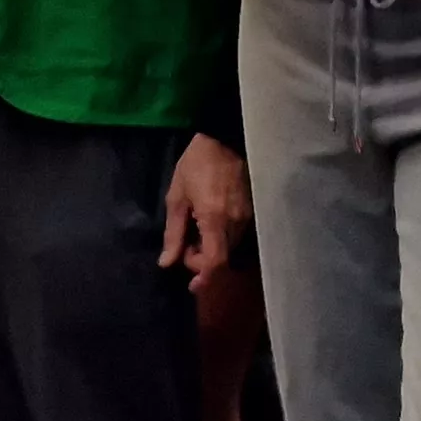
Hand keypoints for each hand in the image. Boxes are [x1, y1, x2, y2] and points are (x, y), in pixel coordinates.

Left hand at [158, 132, 251, 292]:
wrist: (225, 137)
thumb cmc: (196, 165)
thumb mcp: (177, 197)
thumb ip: (173, 233)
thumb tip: (166, 262)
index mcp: (214, 220)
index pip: (215, 262)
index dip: (204, 276)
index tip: (192, 282)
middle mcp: (235, 223)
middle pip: (222, 258)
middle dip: (202, 259)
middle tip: (186, 244)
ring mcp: (247, 217)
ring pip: (230, 248)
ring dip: (212, 248)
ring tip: (196, 229)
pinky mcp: (253, 210)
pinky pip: (237, 235)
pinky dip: (222, 237)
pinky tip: (211, 223)